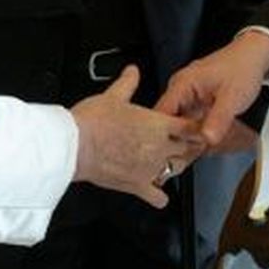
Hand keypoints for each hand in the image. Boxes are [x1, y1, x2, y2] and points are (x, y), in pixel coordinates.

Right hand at [71, 66, 204, 207]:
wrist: (74, 146)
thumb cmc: (92, 122)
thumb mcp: (112, 96)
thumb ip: (127, 83)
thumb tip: (133, 71)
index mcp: (157, 124)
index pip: (190, 126)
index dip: (194, 126)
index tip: (193, 125)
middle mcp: (159, 148)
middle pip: (189, 149)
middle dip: (189, 145)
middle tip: (185, 142)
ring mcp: (150, 169)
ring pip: (177, 170)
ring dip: (176, 165)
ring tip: (170, 160)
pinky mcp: (138, 186)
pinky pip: (159, 197)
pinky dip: (160, 195)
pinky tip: (157, 190)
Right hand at [155, 29, 268, 146]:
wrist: (253, 56)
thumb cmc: (242, 68)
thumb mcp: (233, 97)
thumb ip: (219, 119)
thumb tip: (206, 138)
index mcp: (182, 84)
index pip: (160, 114)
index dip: (163, 134)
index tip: (170, 152)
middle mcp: (179, 89)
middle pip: (166, 121)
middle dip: (175, 140)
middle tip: (187, 156)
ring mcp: (186, 96)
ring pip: (177, 123)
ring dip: (185, 138)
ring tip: (194, 152)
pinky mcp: (194, 102)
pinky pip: (187, 121)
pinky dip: (193, 133)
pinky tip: (200, 143)